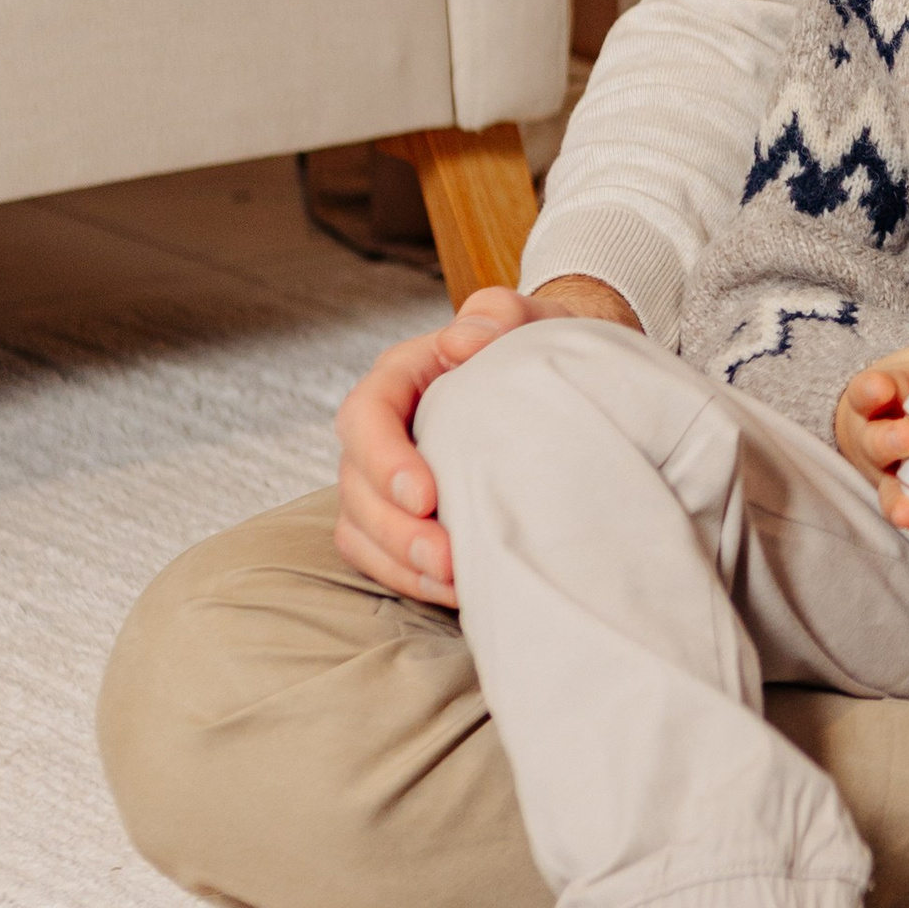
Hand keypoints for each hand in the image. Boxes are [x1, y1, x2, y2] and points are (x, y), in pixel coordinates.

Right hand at [333, 273, 638, 605]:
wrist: (553, 379)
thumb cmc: (534, 347)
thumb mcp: (527, 319)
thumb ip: (498, 315)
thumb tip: (462, 340)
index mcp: (400, 376)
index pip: (366, 415)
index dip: (384, 459)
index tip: (426, 497)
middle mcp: (381, 430)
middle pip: (355, 484)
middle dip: (395, 529)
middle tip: (447, 559)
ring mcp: (383, 478)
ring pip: (360, 529)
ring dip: (401, 563)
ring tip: (454, 583)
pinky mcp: (399, 517)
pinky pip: (381, 557)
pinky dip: (410, 579)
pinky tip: (458, 592)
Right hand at [835, 339, 908, 527]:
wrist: (898, 417)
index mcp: (883, 396)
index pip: (868, 391)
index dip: (873, 391)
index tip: (881, 389)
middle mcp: (879, 437)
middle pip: (875, 441)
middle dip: (890, 440)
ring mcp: (892, 473)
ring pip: (888, 486)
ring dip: (898, 496)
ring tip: (907, 509)